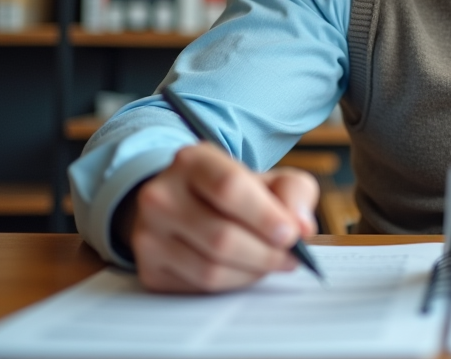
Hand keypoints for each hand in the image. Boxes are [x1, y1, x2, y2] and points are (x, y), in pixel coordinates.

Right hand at [120, 143, 319, 292]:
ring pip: (210, 269)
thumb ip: (294, 193)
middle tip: (292, 257)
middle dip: (266, 253)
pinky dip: (233, 284)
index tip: (291, 234)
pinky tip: (246, 270)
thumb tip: (302, 227)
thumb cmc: (239, 194)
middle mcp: (161, 195)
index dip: (264, 215)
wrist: (190, 206)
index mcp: (193, 161)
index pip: (229, 187)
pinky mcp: (149, 268)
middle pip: (221, 236)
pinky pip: (199, 288)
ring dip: (252, 272)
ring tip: (273, 262)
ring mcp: (148, 234)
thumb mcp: (271, 179)